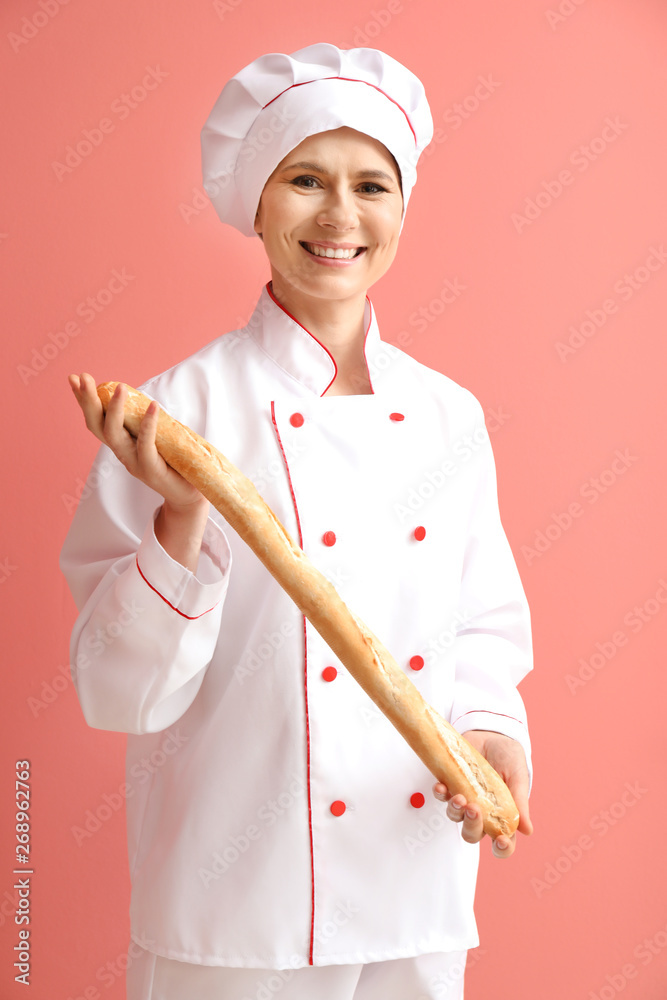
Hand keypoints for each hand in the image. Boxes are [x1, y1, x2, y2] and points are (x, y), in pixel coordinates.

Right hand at [68, 373, 204, 510]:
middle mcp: (122, 453)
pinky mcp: (151, 470)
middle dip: (88, 401)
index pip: (96, 421)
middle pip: (97, 426)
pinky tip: (152, 406)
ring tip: (119, 388)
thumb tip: (145, 398)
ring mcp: (134, 463)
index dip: (84, 401)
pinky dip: (148, 424)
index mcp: (120, 444)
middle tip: (83, 378)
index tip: (75, 378)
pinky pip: (145, 444)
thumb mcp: (154, 439)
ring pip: (115, 434)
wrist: (188, 495)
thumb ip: (144, 424)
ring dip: (114, 409)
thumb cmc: (173, 464)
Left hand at [433, 730, 532, 858]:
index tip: (499, 840)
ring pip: (455, 817)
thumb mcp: (518, 776)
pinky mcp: (451, 784)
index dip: (501, 848)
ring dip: (455, 811)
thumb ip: (520, 801)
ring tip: (459, 796)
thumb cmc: (509, 756)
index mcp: (502, 815)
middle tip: (474, 809)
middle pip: (472, 834)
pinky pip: (442, 796)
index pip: (503, 842)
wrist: (492, 733)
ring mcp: (465, 798)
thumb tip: (527, 830)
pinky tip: (441, 787)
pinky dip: (440, 794)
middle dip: (472, 827)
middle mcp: (482, 812)